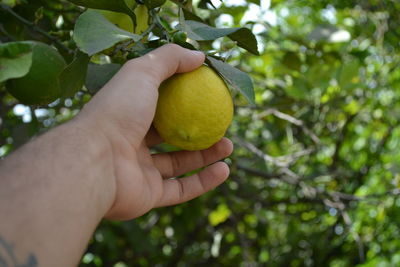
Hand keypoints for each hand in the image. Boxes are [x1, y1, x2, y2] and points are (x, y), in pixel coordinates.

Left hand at [80, 44, 232, 219]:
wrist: (95, 162)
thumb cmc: (117, 112)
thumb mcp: (143, 72)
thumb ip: (170, 59)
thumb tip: (199, 56)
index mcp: (127, 114)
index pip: (156, 105)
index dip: (181, 100)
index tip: (206, 94)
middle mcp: (131, 142)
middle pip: (170, 136)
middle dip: (197, 130)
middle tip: (221, 124)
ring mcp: (139, 170)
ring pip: (178, 163)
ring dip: (206, 156)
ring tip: (228, 145)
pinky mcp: (148, 194)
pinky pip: (180, 189)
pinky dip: (204, 181)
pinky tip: (224, 169)